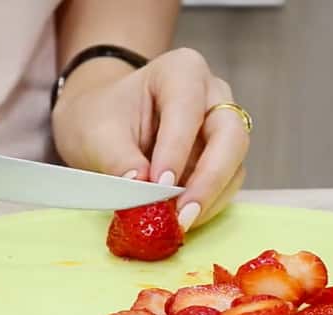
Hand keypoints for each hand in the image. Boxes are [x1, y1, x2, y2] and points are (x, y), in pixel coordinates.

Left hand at [51, 48, 248, 231]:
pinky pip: (227, 184)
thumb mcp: (97, 133)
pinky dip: (208, 205)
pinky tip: (182, 220)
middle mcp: (212, 95)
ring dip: (210, 198)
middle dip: (208, 179)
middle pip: (230, 136)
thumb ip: (119, 159)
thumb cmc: (101, 118)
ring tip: (178, 224)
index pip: (187, 110)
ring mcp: (222, 128)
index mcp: (181, 71)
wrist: (102, 125)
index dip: (176, 149)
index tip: (159, 184)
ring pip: (235, 164)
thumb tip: (142, 187)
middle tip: (182, 214)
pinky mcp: (222, 159)